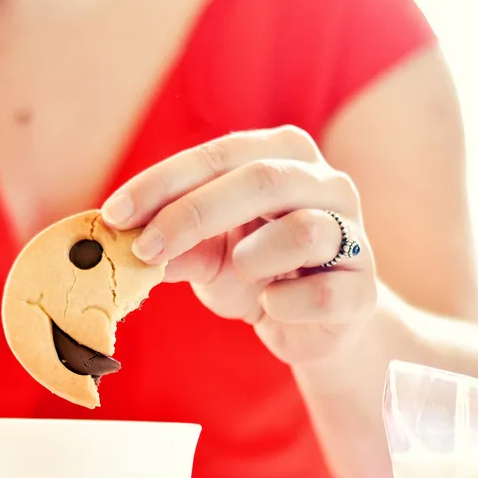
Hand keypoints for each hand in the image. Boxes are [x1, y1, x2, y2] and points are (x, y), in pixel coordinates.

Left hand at [101, 126, 375, 365]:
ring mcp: (354, 234)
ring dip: (251, 259)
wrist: (313, 323)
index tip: (114, 215)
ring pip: (303, 232)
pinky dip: (284, 304)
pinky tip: (272, 305)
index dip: (162, 183)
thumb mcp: (207, 254)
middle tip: (144, 250)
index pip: (218, 154)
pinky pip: (322, 294)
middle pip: (261, 181)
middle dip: (192, 214)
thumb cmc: (257, 272)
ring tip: (239, 272)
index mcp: (283, 156)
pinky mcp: (363, 289)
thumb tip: (124, 245)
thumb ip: (173, 245)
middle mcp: (326, 183)